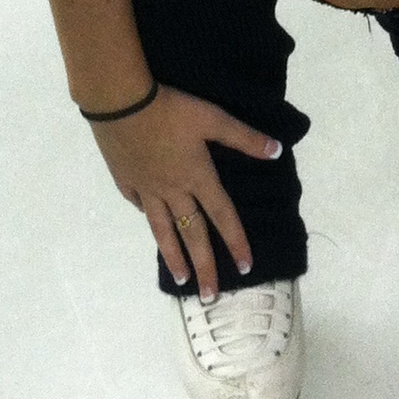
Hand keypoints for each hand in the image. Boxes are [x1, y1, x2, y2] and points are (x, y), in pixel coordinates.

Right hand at [88, 84, 281, 301]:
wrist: (121, 103)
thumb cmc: (171, 109)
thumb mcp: (213, 118)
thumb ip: (245, 138)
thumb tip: (277, 151)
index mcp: (198, 177)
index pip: (223, 216)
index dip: (236, 241)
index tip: (246, 268)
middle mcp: (174, 191)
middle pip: (193, 234)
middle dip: (205, 266)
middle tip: (210, 296)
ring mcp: (147, 189)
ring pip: (164, 230)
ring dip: (175, 256)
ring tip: (182, 280)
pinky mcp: (126, 181)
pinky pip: (140, 206)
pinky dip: (149, 219)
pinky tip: (153, 228)